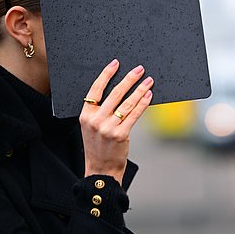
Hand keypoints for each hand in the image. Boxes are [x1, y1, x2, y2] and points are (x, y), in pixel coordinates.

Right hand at [79, 59, 153, 183]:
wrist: (101, 170)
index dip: (106, 75)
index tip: (116, 64)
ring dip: (140, 89)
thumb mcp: (91, 127)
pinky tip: (149, 96)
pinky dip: (143, 103)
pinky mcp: (120, 135)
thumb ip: (99, 111)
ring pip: (127, 103)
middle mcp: (95, 120)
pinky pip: (134, 115)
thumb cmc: (98, 147)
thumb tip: (119, 91)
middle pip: (114, 93)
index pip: (95, 89)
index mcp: (85, 115)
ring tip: (148, 81)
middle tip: (139, 69)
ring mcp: (107, 127)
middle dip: (129, 79)